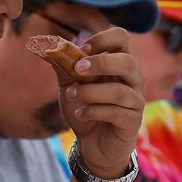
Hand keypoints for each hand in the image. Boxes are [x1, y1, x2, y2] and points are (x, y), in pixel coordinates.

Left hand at [58, 26, 145, 180]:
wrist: (92, 144)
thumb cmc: (85, 109)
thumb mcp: (69, 85)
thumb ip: (62, 66)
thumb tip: (46, 45)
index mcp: (118, 63)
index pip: (121, 37)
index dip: (103, 38)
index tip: (82, 49)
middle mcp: (132, 79)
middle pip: (127, 61)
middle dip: (100, 63)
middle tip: (78, 70)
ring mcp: (135, 101)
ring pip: (119, 91)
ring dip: (90, 92)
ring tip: (72, 96)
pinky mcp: (132, 121)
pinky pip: (116, 113)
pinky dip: (93, 111)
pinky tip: (80, 113)